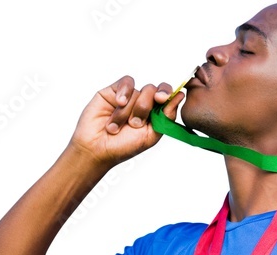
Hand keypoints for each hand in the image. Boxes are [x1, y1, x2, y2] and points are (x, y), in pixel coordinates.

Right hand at [68, 75, 184, 167]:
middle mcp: (141, 103)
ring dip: (127, 111)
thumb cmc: (122, 147)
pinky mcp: (113, 91)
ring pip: (137, 91)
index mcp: (153, 114)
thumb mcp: (150, 135)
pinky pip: (125, 83)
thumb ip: (166, 116)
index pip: (166, 96)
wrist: (96, 149)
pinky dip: (124, 93)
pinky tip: (118, 103)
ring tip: (116, 126)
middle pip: (152, 91)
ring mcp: (128, 97)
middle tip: (134, 123)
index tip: (162, 99)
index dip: (166, 93)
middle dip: (144, 108)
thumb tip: (180, 95)